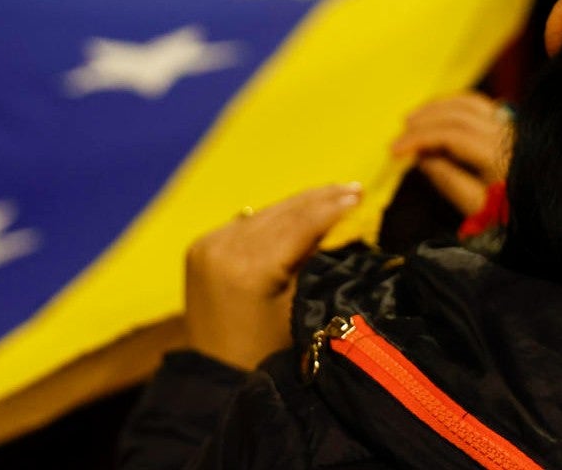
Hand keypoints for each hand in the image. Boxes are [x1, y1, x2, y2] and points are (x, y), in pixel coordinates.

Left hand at [184, 183, 361, 370]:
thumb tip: (337, 224)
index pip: (300, 225)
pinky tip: (297, 210)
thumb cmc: (268, 352)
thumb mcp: (299, 307)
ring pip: (264, 214)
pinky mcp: (201, 247)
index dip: (332, 208)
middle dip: (319, 199)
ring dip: (298, 204)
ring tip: (333, 193)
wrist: (215, 373)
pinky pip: (245, 223)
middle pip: (282, 213)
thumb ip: (314, 262)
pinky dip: (272, 217)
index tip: (361, 194)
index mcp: (251, 268)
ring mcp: (208, 245)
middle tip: (353, 188)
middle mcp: (225, 248)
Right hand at [389, 93, 511, 215]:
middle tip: (399, 134)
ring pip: (469, 103)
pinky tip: (440, 112)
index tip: (394, 150)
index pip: (451, 135)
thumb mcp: (478, 208)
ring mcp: (512, 125)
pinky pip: (481, 105)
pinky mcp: (513, 124)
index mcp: (498, 154)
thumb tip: (421, 156)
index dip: (419, 138)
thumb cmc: (512, 217)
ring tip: (413, 119)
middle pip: (458, 115)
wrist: (548, 216)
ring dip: (438, 107)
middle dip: (424, 121)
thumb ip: (449, 180)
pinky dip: (456, 104)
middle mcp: (507, 132)